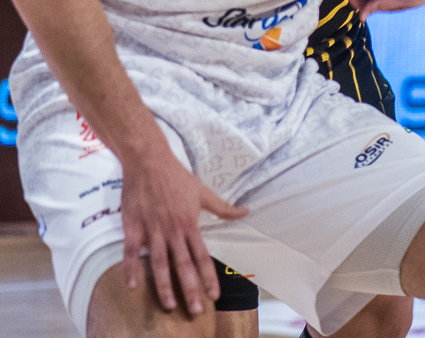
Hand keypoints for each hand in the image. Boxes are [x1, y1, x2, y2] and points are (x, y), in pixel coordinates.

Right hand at [120, 145, 247, 315]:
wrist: (149, 161)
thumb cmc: (177, 176)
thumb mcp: (204, 192)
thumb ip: (223, 207)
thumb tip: (246, 212)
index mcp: (190, 224)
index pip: (202, 256)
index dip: (208, 276)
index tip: (214, 295)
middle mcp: (173, 230)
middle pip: (182, 265)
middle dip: (189, 289)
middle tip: (194, 310)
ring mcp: (152, 229)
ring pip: (159, 263)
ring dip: (163, 285)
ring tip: (169, 305)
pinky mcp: (133, 226)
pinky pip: (132, 251)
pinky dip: (131, 268)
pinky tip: (132, 285)